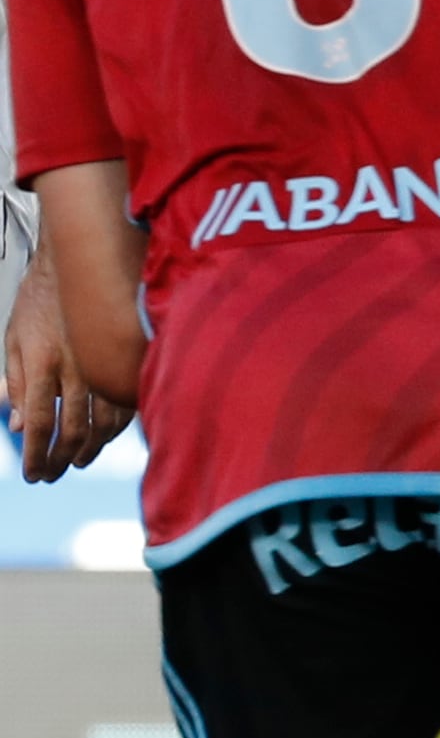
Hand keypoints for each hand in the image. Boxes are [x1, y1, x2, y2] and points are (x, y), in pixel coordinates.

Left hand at [5, 257, 130, 482]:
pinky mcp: (124, 360)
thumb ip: (14, 384)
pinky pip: (126, 404)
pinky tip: (105, 436)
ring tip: (77, 460)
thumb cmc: (41, 301)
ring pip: (105, 423)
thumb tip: (16, 425)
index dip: (35, 454)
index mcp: (41, 364)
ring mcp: (104, 365)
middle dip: (60, 459)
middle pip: (73, 431)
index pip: (38, 422)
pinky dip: (117, 428)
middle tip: (51, 474)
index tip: (32, 475)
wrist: (77, 263)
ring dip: (91, 449)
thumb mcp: (14, 340)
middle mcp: (75, 369)